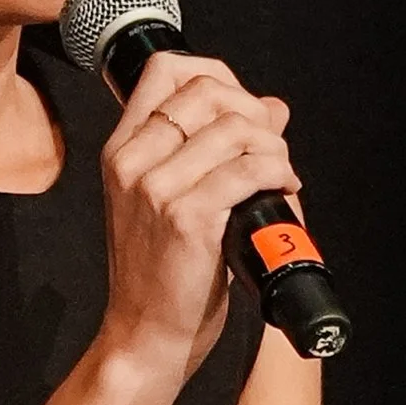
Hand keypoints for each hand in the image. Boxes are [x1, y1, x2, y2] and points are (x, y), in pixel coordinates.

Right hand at [98, 49, 298, 382]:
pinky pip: (247, 170)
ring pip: (233, 128)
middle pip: (207, 91)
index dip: (217, 74)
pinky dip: (277, 173)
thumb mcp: (170, 200)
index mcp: (122, 151)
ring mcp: (155, 188)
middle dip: (253, 112)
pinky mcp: (185, 217)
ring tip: (279, 172)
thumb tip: (272, 107)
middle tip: (270, 147)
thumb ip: (213, 148)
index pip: (165, 71)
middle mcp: (132, 162)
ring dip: (272, 145)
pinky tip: (283, 188)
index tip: (243, 106)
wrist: (145, 333)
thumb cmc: (160, 274)